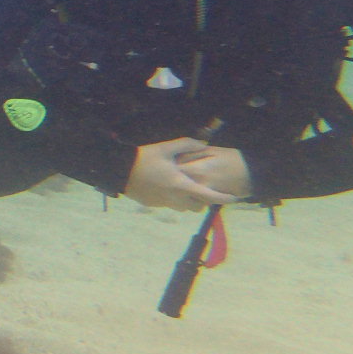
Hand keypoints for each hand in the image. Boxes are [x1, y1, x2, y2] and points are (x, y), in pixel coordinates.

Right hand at [125, 137, 242, 210]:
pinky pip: (169, 205)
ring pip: (184, 208)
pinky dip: (174, 199)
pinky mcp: (153, 204)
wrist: (119, 170)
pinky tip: (166, 187)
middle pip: (198, 207)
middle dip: (204, 201)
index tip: (233, 199)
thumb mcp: (165, 147)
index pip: (208, 196)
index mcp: (181, 184)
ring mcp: (163, 203)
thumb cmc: (144, 158)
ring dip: (189, 202)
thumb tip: (203, 144)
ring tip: (186, 189)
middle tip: (204, 189)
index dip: (223, 198)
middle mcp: (174, 198)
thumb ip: (187, 145)